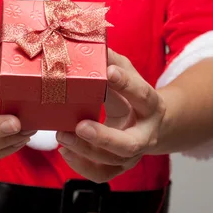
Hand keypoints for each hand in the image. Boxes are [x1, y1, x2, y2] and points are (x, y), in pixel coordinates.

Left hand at [56, 49, 165, 182]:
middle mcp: (146, 134)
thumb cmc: (133, 94)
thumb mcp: (128, 73)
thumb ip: (113, 60)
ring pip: (112, 161)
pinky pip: (103, 174)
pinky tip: (65, 152)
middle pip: (129, 144)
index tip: (108, 71)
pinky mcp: (120, 166)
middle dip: (104, 137)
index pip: (142, 95)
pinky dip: (83, 167)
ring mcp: (134, 154)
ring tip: (61, 136)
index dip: (126, 84)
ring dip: (85, 150)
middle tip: (80, 125)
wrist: (151, 123)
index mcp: (151, 106)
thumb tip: (93, 38)